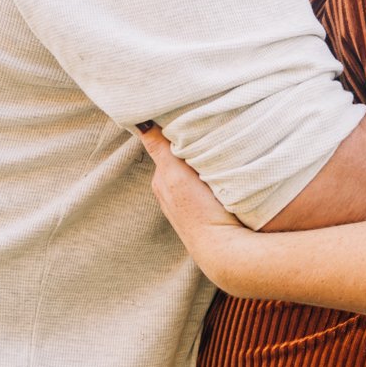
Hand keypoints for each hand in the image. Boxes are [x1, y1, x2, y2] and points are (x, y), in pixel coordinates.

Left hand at [137, 126, 245, 284]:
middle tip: (207, 129)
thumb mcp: (174, 174)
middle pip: (181, 159)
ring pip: (195, 172)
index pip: (165, 147)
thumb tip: (140, 122)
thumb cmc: (198, 212)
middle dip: (190, 145)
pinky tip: (225, 174)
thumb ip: (159, 148)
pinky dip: (214, 176)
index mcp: (162, 180)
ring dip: (204, 161)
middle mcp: (172, 193)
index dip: (176, 132)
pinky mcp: (209, 212)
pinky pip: (208, 186)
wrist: (224, 250)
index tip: (187, 116)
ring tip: (219, 148)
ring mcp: (190, 205)